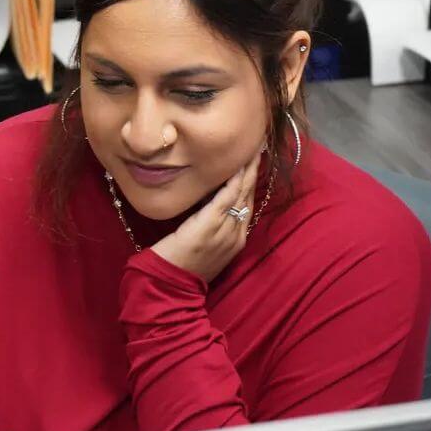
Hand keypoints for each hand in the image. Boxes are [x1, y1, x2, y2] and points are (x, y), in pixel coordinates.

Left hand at [151, 152, 260, 282]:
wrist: (172, 284)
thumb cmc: (183, 265)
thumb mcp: (206, 246)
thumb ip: (211, 226)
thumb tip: (208, 202)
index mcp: (236, 238)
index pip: (247, 203)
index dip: (251, 181)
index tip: (254, 160)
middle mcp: (236, 234)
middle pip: (249, 196)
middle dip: (254, 172)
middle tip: (259, 147)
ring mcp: (225, 231)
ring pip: (241, 195)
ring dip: (247, 171)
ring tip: (252, 150)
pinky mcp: (209, 226)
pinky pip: (225, 200)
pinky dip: (232, 183)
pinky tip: (237, 168)